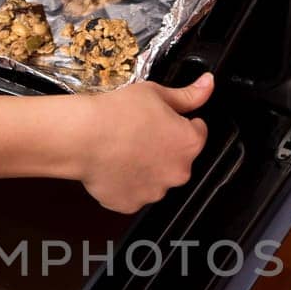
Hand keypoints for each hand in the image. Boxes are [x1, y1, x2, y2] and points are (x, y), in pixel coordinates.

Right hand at [68, 73, 212, 212]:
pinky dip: (126, 183)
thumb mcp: (155, 93)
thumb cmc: (116, 114)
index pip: (197, 132)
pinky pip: (132, 193)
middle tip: (140, 134)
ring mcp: (154, 192)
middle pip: (177, 160)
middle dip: (164, 149)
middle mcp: (178, 172)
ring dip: (146, 168)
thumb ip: (187, 95)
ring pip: (156, 178)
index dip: (180, 123)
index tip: (163, 120)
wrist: (83, 137)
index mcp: (189, 144)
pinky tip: (114, 166)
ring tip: (124, 151)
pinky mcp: (131, 204)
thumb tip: (207, 86)